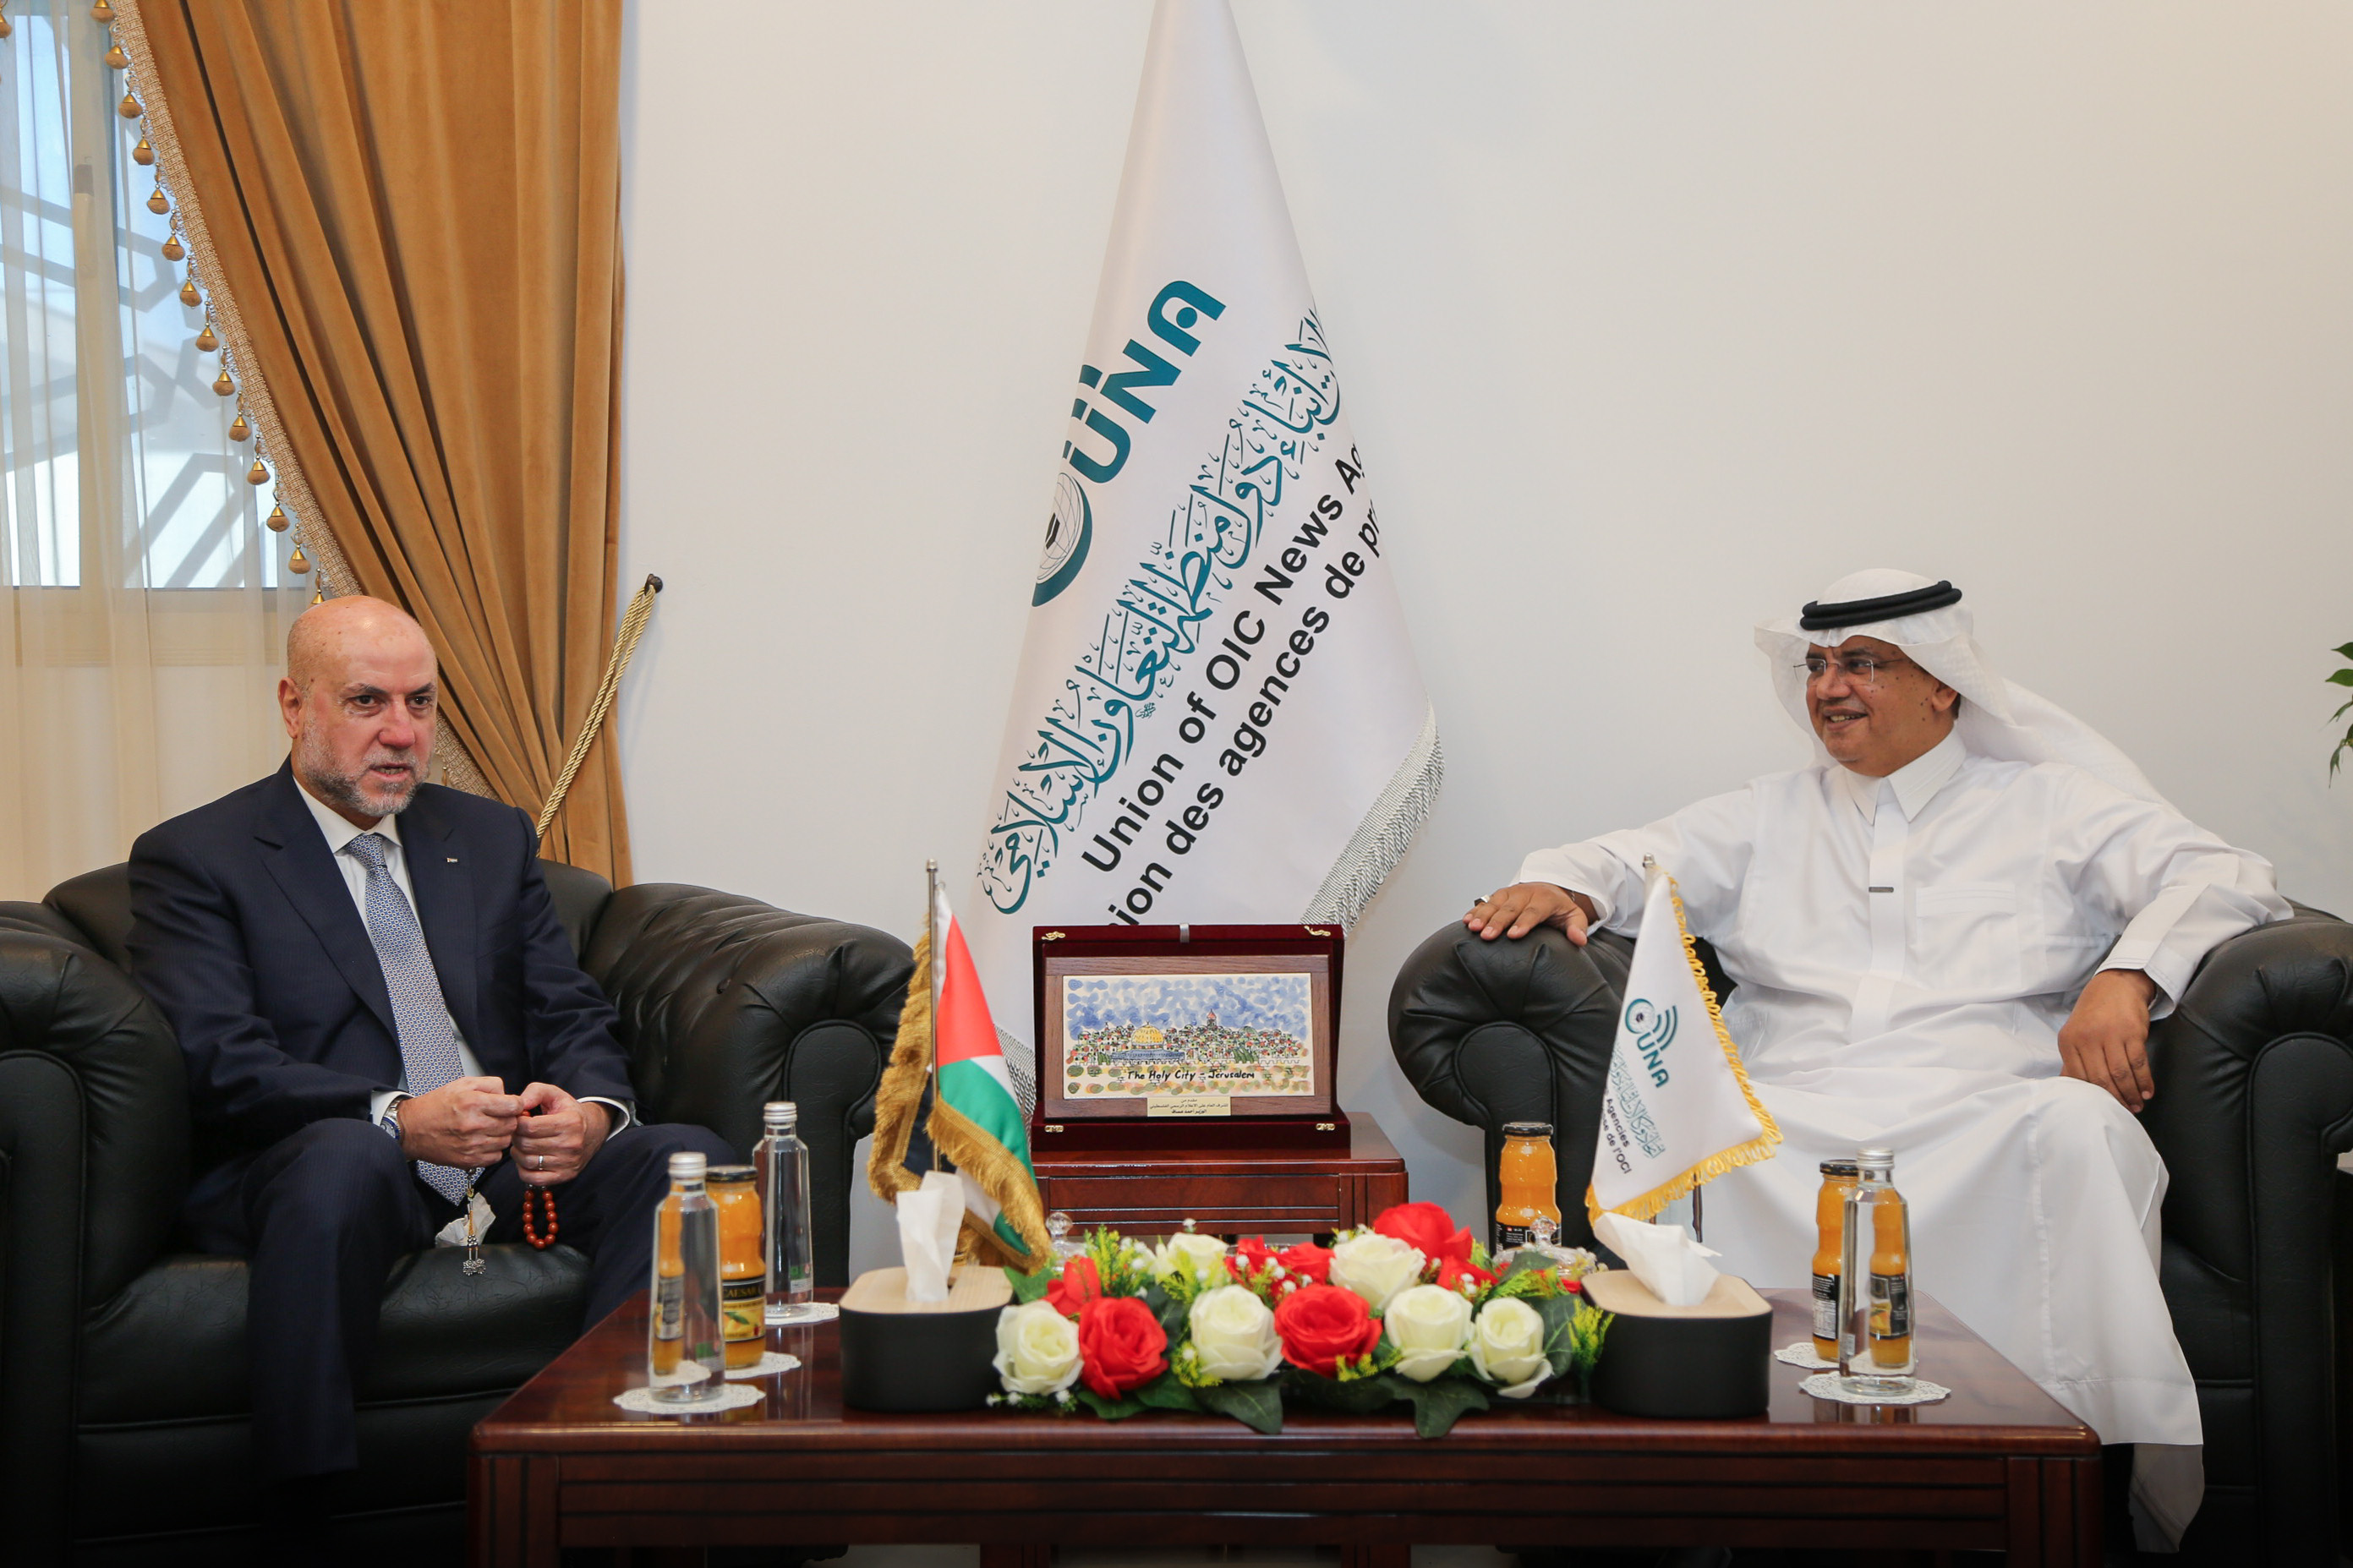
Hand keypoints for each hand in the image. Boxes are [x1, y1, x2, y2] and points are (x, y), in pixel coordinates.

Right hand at [396, 1075, 520, 1167]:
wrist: (412, 1129)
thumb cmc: (436, 1105)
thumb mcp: (463, 1084)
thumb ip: (490, 1085)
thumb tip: (508, 1094)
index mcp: (473, 1103)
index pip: (514, 1106)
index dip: (516, 1104)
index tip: (510, 1105)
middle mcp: (473, 1125)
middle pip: (512, 1124)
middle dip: (508, 1119)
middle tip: (497, 1116)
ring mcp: (472, 1145)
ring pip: (506, 1141)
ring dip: (501, 1135)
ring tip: (487, 1129)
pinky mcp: (468, 1160)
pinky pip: (495, 1156)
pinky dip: (493, 1149)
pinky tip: (482, 1141)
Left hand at [512, 1083, 610, 1186]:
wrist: (591, 1131)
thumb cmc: (567, 1112)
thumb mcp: (555, 1094)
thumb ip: (535, 1091)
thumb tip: (519, 1104)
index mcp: (570, 1122)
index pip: (529, 1127)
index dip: (517, 1123)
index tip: (519, 1120)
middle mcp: (571, 1144)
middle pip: (526, 1144)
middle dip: (516, 1137)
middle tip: (518, 1132)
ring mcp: (568, 1162)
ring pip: (527, 1161)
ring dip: (518, 1153)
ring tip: (523, 1144)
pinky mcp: (564, 1176)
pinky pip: (532, 1178)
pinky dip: (523, 1169)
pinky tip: (527, 1158)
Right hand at [1464, 882, 1595, 943]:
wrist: (1547, 889)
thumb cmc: (1559, 908)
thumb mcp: (1574, 916)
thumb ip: (1577, 927)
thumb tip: (1579, 940)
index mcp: (1544, 899)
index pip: (1533, 911)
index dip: (1523, 923)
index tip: (1514, 935)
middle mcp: (1525, 893)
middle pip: (1510, 908)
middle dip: (1498, 922)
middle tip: (1487, 936)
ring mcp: (1509, 893)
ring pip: (1494, 904)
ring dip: (1482, 916)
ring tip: (1473, 928)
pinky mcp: (1498, 896)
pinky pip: (1485, 902)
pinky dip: (1475, 911)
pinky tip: (1466, 921)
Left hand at [2058, 969, 2160, 1111]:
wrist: (2115, 985)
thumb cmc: (2094, 1014)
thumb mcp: (2076, 1034)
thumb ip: (2074, 1060)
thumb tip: (2071, 1089)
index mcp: (2068, 1041)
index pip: (2079, 1078)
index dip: (2094, 1096)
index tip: (2104, 1108)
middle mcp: (2086, 1038)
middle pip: (2102, 1079)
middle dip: (2116, 1099)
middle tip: (2126, 1111)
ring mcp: (2109, 1034)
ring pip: (2121, 1073)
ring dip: (2131, 1093)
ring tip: (2138, 1105)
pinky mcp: (2131, 1032)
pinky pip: (2138, 1063)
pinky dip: (2144, 1080)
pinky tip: (2147, 1091)